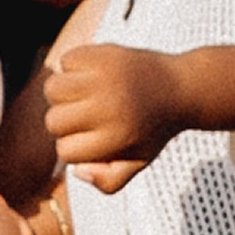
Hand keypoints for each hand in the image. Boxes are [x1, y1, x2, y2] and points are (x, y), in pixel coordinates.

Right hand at [42, 43, 191, 193]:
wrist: (182, 87)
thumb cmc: (153, 128)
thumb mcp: (139, 162)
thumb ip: (108, 182)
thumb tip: (77, 171)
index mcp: (117, 137)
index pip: (65, 150)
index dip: (75, 148)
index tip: (92, 140)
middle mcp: (109, 106)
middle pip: (53, 121)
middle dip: (64, 123)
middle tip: (85, 117)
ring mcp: (106, 77)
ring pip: (52, 89)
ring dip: (62, 95)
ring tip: (83, 96)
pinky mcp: (104, 53)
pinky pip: (66, 61)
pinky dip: (73, 68)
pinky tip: (92, 75)